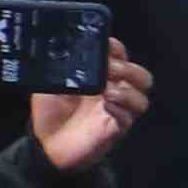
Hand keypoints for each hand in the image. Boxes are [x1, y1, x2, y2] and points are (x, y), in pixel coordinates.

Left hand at [33, 42, 157, 176]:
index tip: (107, 45)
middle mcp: (113, 91)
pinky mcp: (114, 129)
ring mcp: (116, 111)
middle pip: (141, 76)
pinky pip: (128, 118)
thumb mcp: (52, 82)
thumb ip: (62, 67)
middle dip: (129, 69)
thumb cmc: (49, 111)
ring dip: (128, 91)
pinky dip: (120, 110)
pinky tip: (106, 107)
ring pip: (142, 98)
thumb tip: (68, 51)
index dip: (118, 49)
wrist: (45, 143)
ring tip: (107, 92)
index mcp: (101, 76)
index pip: (120, 57)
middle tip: (110, 69)